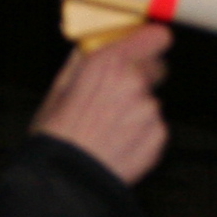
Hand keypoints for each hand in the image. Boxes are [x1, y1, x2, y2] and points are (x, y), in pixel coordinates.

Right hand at [31, 24, 171, 185]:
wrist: (67, 179)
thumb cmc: (58, 137)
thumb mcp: (58, 90)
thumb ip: (81, 62)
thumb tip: (90, 46)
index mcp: (107, 63)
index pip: (155, 36)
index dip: (151, 42)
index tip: (145, 46)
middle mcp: (133, 81)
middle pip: (157, 67)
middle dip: (142, 77)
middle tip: (117, 95)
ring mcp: (149, 109)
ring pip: (151, 100)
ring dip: (137, 109)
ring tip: (110, 127)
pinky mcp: (158, 135)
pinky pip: (155, 127)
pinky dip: (141, 133)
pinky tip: (118, 142)